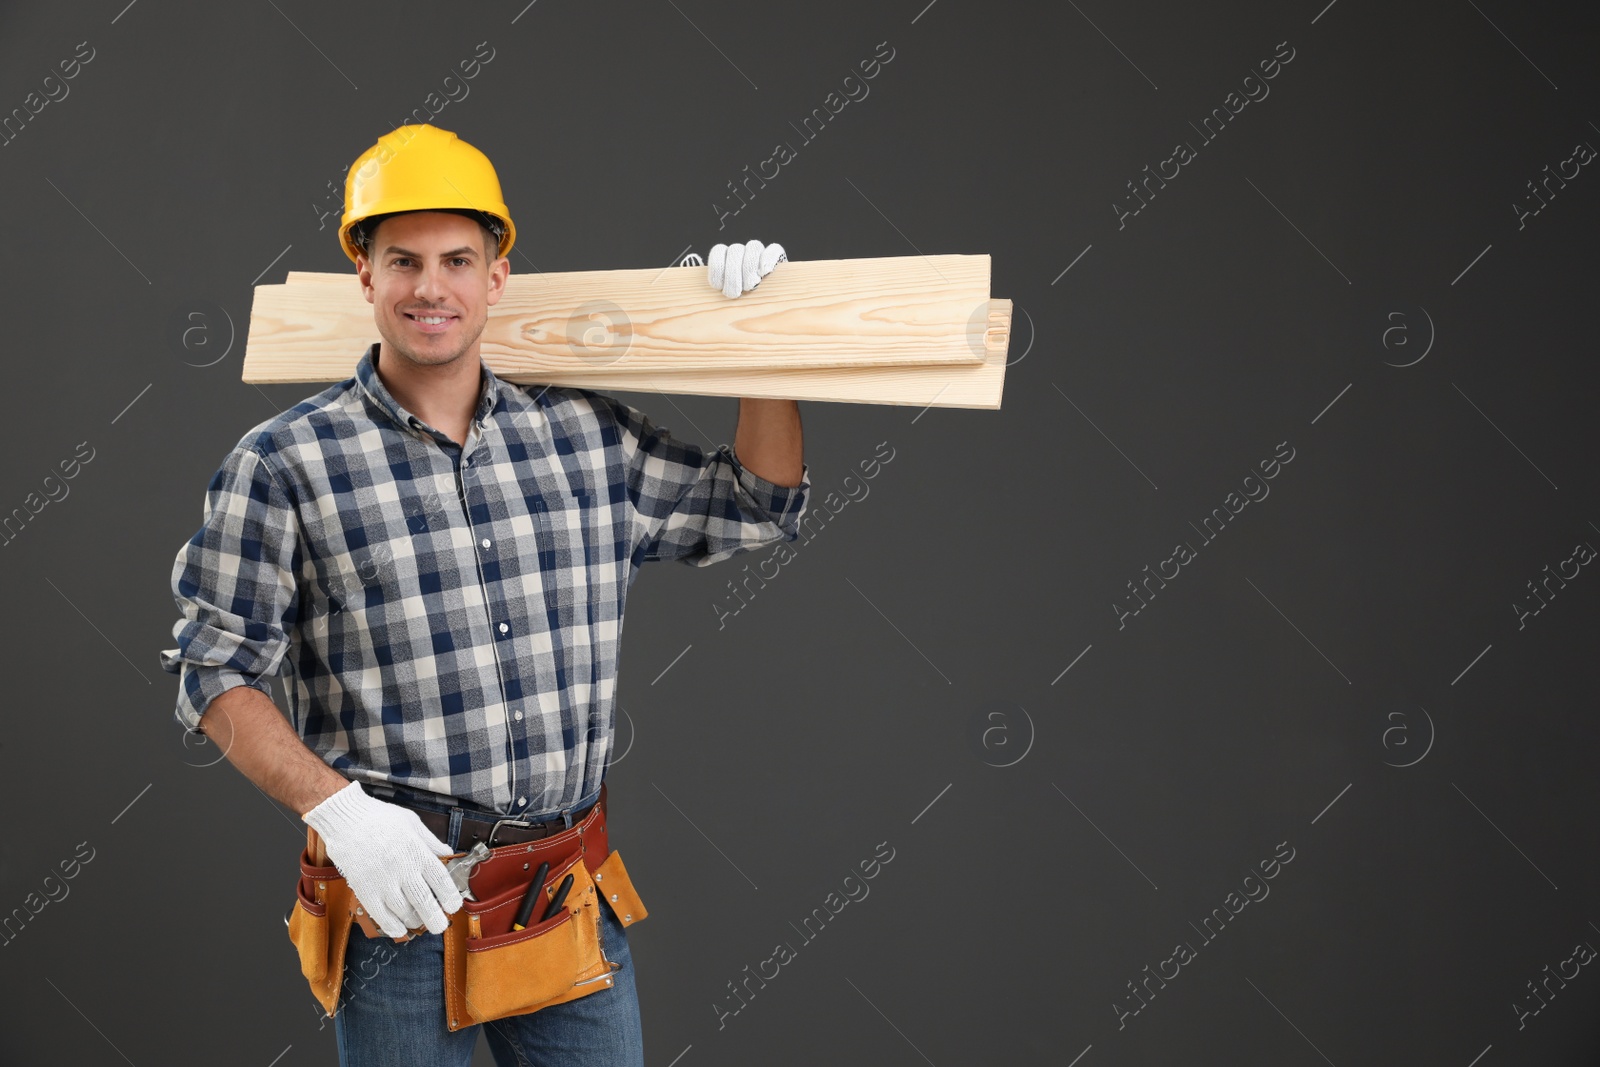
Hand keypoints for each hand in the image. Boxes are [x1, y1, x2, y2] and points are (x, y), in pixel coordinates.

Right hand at [302, 780, 463, 937]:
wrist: (346, 820)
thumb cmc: (380, 818)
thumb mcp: (413, 822)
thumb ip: (431, 841)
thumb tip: (448, 852)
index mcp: (418, 852)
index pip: (441, 880)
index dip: (450, 897)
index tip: (453, 906)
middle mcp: (403, 869)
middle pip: (424, 902)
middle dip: (435, 918)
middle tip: (440, 925)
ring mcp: (382, 882)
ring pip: (403, 912)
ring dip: (415, 921)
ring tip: (419, 922)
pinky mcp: (364, 890)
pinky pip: (380, 915)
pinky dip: (391, 926)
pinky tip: (399, 929)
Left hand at [706, 239, 785, 297]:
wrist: (761, 302)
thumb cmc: (735, 299)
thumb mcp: (721, 294)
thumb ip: (715, 286)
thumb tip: (700, 283)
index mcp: (724, 256)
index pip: (718, 251)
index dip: (717, 269)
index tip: (719, 287)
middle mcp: (740, 251)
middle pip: (735, 251)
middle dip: (734, 275)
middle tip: (736, 292)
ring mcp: (758, 251)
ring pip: (753, 247)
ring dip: (750, 268)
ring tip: (751, 286)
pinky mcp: (776, 255)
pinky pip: (773, 250)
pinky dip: (768, 260)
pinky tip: (765, 272)